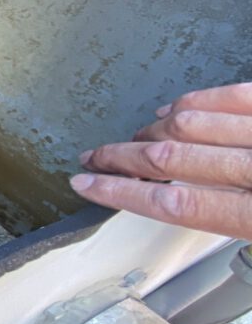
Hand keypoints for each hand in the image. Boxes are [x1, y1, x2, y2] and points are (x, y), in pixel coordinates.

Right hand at [69, 83, 251, 237]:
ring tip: (135, 139)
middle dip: (120, 157)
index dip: (120, 192)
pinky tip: (177, 108)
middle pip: (168, 157)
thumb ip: (238, 228)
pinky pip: (228, 95)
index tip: (88, 185)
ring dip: (152, 131)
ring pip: (190, 123)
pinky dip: (194, 101)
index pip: (172, 203)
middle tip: (95, 158)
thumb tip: (209, 220)